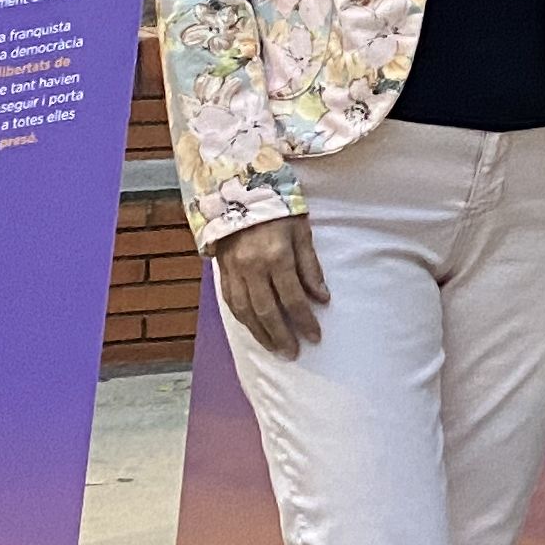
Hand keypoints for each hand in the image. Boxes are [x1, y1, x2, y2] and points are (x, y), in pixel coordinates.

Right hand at [213, 215, 329, 358]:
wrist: (237, 192)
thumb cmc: (277, 210)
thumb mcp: (301, 232)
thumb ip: (310, 267)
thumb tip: (322, 298)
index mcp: (276, 257)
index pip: (293, 298)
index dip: (304, 320)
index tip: (315, 337)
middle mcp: (253, 268)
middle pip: (267, 311)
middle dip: (282, 336)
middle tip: (293, 353)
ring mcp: (235, 271)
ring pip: (246, 312)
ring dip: (261, 334)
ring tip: (275, 349)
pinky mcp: (223, 272)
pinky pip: (231, 303)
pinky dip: (244, 320)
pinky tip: (254, 330)